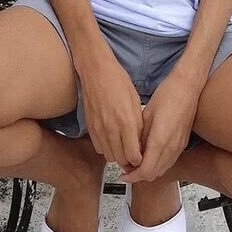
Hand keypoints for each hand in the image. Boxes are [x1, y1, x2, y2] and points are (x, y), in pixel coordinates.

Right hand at [77, 46, 143, 169]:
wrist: (96, 70)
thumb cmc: (117, 80)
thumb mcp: (135, 100)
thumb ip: (138, 123)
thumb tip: (140, 140)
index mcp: (126, 121)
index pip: (133, 155)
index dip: (139, 159)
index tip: (142, 155)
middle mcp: (111, 128)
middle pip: (121, 159)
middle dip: (129, 160)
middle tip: (134, 155)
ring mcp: (99, 129)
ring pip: (109, 156)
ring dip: (117, 155)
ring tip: (123, 147)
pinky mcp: (90, 127)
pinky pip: (99, 147)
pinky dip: (106, 148)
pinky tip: (112, 139)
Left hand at [118, 71, 200, 183]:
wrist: (188, 87)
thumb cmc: (168, 94)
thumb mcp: (146, 114)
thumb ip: (139, 136)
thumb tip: (131, 150)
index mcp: (160, 140)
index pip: (145, 170)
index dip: (132, 176)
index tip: (123, 174)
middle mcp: (172, 147)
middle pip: (153, 174)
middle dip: (138, 175)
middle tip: (127, 167)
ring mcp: (179, 146)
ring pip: (162, 170)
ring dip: (149, 170)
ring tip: (136, 162)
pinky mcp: (182, 143)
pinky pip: (169, 162)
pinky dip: (158, 164)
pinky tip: (150, 155)